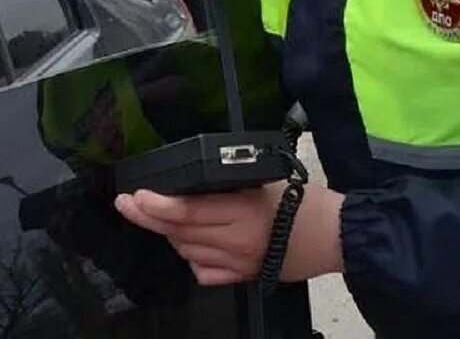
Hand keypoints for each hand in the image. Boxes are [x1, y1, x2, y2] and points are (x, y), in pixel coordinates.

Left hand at [114, 182, 345, 285]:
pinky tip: (192, 244)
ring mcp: (238, 263)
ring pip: (187, 252)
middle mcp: (236, 242)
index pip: (188, 212)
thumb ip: (228, 186)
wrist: (333, 236)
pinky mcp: (243, 277)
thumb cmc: (304, 201)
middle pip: (180, 233)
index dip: (157, 206)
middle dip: (148, 218)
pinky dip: (191, 257)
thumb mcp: (264, 181)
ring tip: (162, 217)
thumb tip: (192, 185)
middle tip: (126, 204)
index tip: (135, 196)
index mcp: (242, 213)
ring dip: (170, 235)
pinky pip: (203, 272)